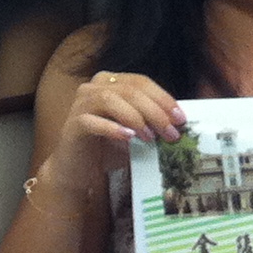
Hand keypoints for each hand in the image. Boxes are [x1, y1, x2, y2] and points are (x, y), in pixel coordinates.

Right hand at [32, 69, 183, 206]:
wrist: (79, 170)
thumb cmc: (109, 148)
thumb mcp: (136, 132)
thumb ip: (153, 123)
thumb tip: (179, 124)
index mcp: (110, 82)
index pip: (141, 82)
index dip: (162, 98)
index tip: (180, 119)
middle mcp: (93, 87)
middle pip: (129, 90)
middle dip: (154, 111)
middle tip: (171, 133)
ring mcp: (80, 104)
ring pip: (110, 99)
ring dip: (135, 117)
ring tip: (151, 137)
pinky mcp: (72, 124)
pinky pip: (92, 121)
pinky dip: (112, 128)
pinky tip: (128, 138)